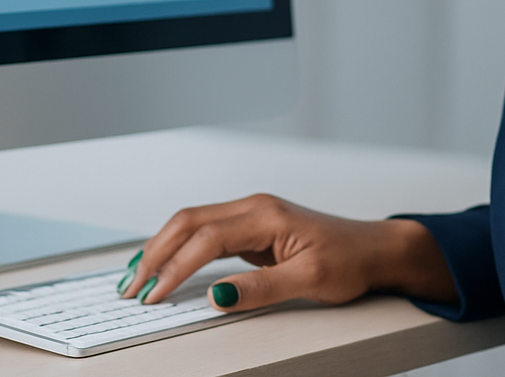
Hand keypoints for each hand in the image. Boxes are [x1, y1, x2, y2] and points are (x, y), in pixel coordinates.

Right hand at [116, 193, 456, 312]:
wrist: (375, 249)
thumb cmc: (350, 258)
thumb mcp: (309, 279)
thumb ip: (261, 288)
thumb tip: (217, 296)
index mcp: (265, 215)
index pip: (205, 239)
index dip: (174, 268)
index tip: (154, 295)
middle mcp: (254, 208)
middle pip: (188, 222)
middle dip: (154, 253)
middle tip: (129, 287)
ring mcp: (252, 215)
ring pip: (192, 224)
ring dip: (161, 248)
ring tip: (135, 277)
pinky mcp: (253, 228)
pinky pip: (206, 233)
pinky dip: (180, 249)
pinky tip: (166, 265)